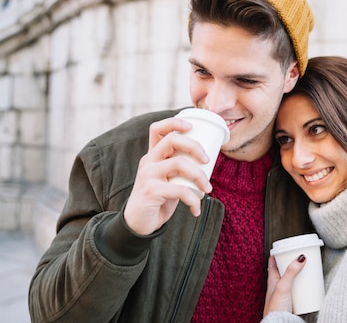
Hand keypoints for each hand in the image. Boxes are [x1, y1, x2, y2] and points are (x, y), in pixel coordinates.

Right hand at [124, 117, 212, 235]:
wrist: (138, 224)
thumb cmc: (158, 200)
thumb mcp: (168, 179)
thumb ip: (179, 169)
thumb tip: (207, 161)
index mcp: (153, 156)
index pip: (158, 129)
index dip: (174, 122)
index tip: (192, 127)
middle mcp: (148, 161)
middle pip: (171, 140)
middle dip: (194, 146)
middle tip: (208, 160)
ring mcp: (148, 175)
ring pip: (178, 163)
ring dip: (199, 176)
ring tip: (208, 189)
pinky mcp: (150, 191)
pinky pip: (179, 190)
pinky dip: (193, 200)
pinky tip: (196, 209)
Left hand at [263, 255, 305, 316]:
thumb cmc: (275, 308)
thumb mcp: (283, 286)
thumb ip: (291, 272)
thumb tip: (300, 258)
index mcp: (272, 279)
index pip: (273, 262)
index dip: (278, 254)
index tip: (285, 247)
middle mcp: (277, 285)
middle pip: (283, 270)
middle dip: (291, 263)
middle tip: (300, 258)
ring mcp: (283, 293)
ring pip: (290, 280)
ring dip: (297, 275)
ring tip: (306, 270)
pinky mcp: (290, 301)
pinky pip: (296, 290)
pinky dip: (301, 287)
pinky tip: (307, 287)